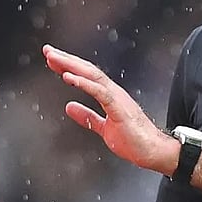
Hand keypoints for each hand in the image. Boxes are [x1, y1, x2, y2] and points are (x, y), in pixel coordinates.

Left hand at [42, 44, 178, 173]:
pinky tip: (70, 77)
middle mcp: (112, 92)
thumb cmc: (134, 140)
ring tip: (55, 59)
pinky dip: (84, 83)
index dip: (68, 66)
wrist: (153, 151)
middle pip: (87, 70)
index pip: (86, 75)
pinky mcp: (119, 108)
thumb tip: (70, 108)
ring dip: (72, 65)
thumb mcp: (103, 128)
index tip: (52, 60)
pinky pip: (100, 92)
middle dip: (66, 59)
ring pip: (92, 75)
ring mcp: (117, 98)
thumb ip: (87, 116)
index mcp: (109, 95)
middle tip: (48, 51)